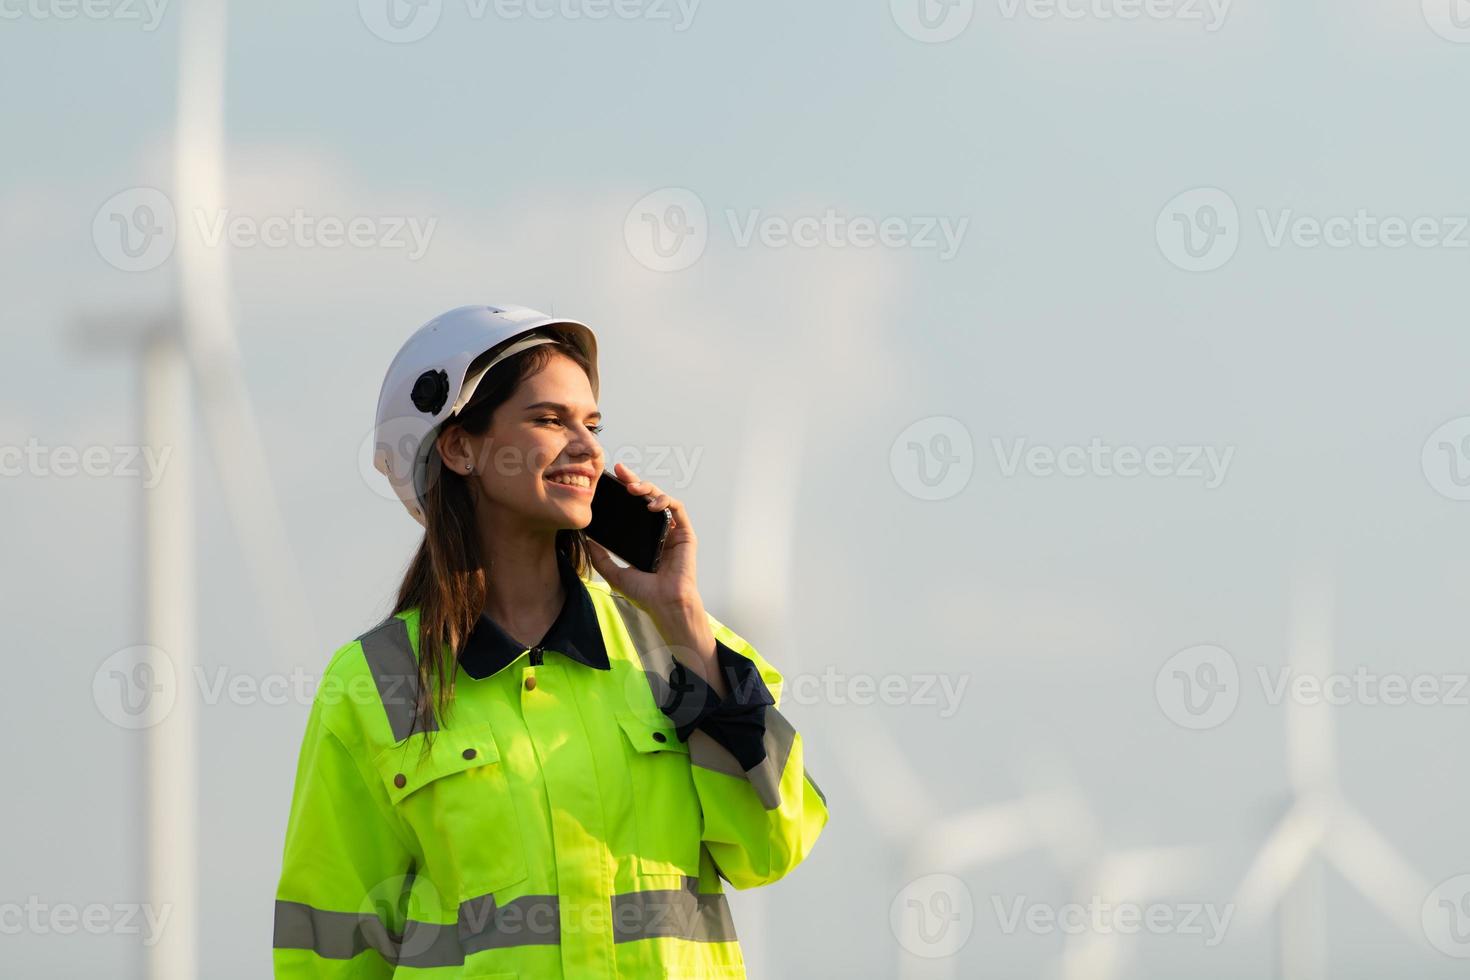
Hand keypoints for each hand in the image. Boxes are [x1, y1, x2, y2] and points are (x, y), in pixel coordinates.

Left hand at [585, 463, 718, 683]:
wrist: (664, 605)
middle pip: (648, 497)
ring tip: (633, 488)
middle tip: (620, 472)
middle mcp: (659, 531)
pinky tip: (651, 504)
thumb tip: (585, 540)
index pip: (634, 508)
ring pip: (663, 498)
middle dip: (635, 480)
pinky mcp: (685, 533)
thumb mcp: (614, 573)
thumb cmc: (645, 594)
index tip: (610, 479)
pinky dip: (665, 501)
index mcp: (644, 537)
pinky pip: (677, 509)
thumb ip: (600, 557)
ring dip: (648, 488)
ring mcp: (673, 531)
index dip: (624, 490)